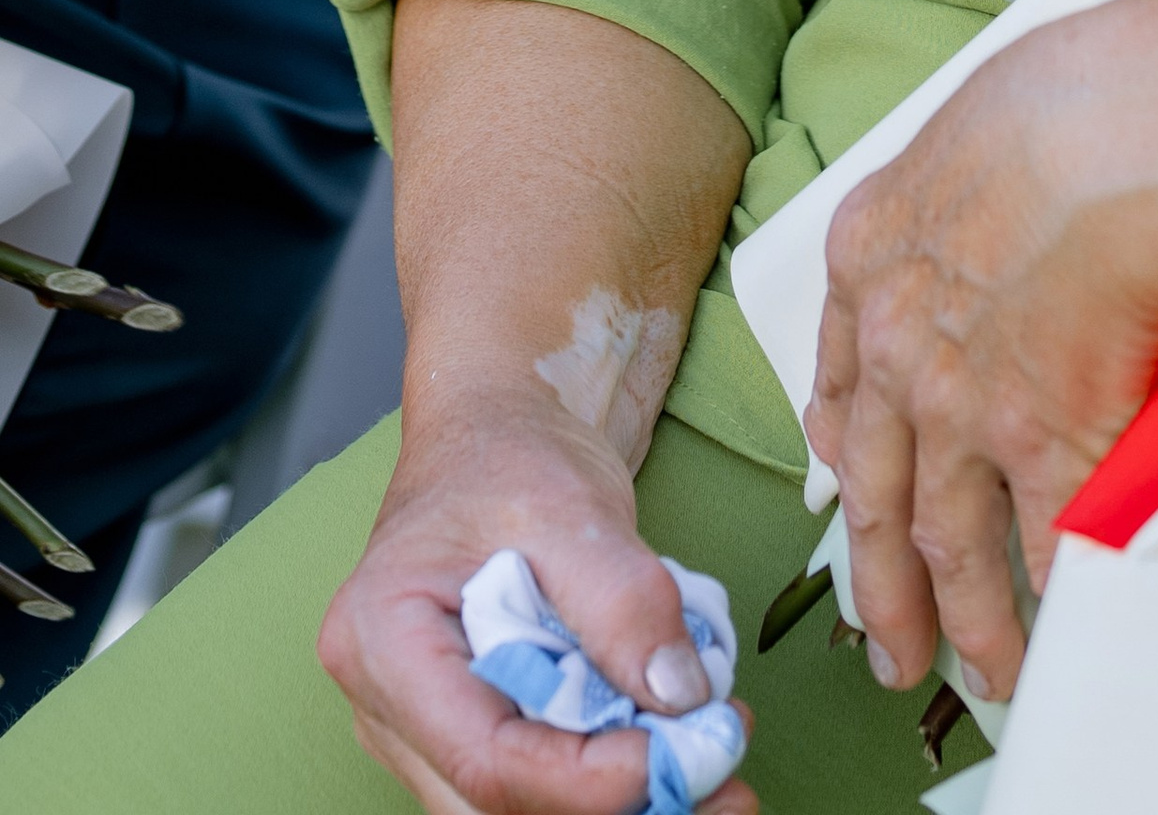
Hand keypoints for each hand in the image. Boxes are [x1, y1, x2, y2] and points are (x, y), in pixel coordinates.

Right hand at [317, 394, 755, 814]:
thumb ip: (625, 602)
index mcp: (382, 640)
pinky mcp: (467, 731)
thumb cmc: (511, 457)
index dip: (589, 777)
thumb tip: (680, 698)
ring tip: (715, 775)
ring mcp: (420, 728)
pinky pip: (532, 779)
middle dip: (609, 804)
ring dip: (614, 802)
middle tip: (722, 785)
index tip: (682, 753)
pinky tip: (675, 751)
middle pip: (493, 802)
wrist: (494, 434)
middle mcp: (385, 705)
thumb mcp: (574, 507)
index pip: (485, 756)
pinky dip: (603, 777)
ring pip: (514, 807)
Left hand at [804, 11, 1157, 709]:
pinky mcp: (1039, 447)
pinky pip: (1044, 544)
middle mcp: (896, 347)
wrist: (1113, 138)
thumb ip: (974, 188)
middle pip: (875, 489)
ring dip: (963, 617)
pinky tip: (1060, 627)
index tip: (847, 488)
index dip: (844, 446)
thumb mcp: (980, 125)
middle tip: (886, 640)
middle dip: (878, 578)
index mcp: (870, 257)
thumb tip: (1015, 205)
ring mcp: (960, 409)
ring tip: (981, 668)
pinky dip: (1051, 593)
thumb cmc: (1069, 96)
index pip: (841, 377)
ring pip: (946, 540)